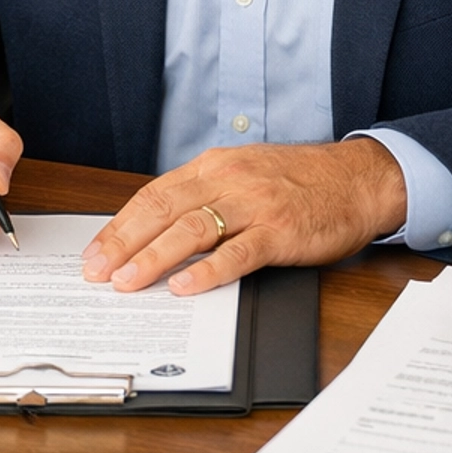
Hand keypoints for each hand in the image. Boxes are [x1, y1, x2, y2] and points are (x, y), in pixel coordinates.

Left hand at [81, 138, 408, 296]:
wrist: (357, 179)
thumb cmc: (299, 181)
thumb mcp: (244, 174)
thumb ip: (204, 196)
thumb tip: (156, 231)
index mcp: (214, 166)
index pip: (154, 195)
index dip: (119, 226)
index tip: (94, 253)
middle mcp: (229, 180)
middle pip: (164, 210)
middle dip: (124, 243)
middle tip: (96, 272)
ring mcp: (255, 205)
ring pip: (193, 230)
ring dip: (155, 257)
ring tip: (128, 282)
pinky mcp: (280, 231)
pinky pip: (238, 252)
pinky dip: (208, 271)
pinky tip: (186, 286)